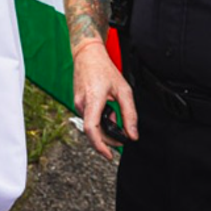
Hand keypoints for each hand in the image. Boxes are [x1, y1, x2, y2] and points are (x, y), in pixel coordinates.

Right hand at [71, 40, 137, 159]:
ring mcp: (77, 103)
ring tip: (115, 116)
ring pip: (91, 125)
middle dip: (108, 138)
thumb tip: (132, 135)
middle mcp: (82, 103)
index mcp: (93, 99)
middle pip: (93, 132)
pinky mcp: (77, 102)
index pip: (92, 129)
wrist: (87, 54)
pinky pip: (88, 118)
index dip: (100, 146)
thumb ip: (130, 114)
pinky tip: (107, 111)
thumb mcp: (124, 91)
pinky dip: (98, 120)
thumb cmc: (104, 69)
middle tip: (122, 136)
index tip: (109, 155)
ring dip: (104, 127)